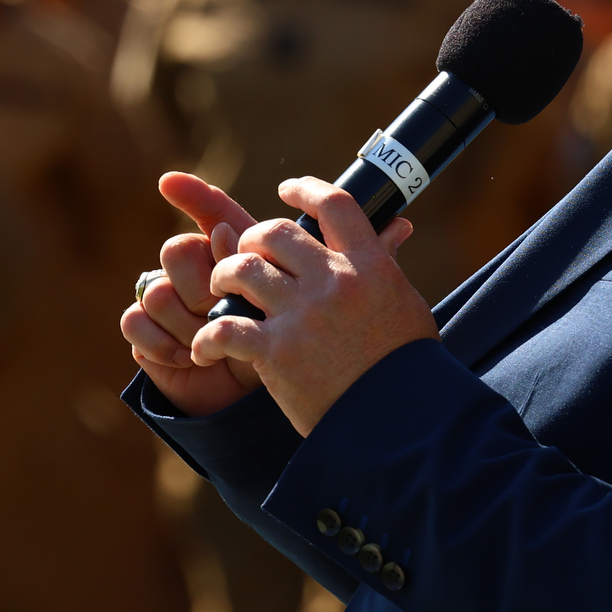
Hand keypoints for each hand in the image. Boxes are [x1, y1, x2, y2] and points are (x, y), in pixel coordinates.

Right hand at [119, 173, 262, 416]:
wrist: (250, 390)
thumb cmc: (267, 337)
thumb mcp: (270, 300)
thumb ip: (250, 264)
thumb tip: (219, 232)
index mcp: (225, 248)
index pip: (209, 209)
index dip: (191, 193)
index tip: (169, 183)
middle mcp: (189, 265)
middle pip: (175, 251)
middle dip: (201, 288)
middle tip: (223, 313)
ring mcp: (163, 296)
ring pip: (156, 292)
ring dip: (187, 324)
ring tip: (209, 341)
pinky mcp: (143, 331)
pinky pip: (135, 321)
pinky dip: (162, 343)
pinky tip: (186, 356)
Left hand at [192, 176, 436, 435]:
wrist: (399, 422)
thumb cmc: (405, 364)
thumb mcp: (404, 303)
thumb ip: (386, 263)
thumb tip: (397, 226)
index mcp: (369, 266)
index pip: (334, 205)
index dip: (305, 189)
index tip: (287, 190)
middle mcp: (334, 283)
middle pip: (273, 232)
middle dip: (251, 240)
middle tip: (245, 255)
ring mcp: (303, 316)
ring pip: (241, 270)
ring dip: (222, 276)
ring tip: (220, 290)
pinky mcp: (277, 353)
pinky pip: (224, 328)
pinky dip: (207, 338)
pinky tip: (205, 349)